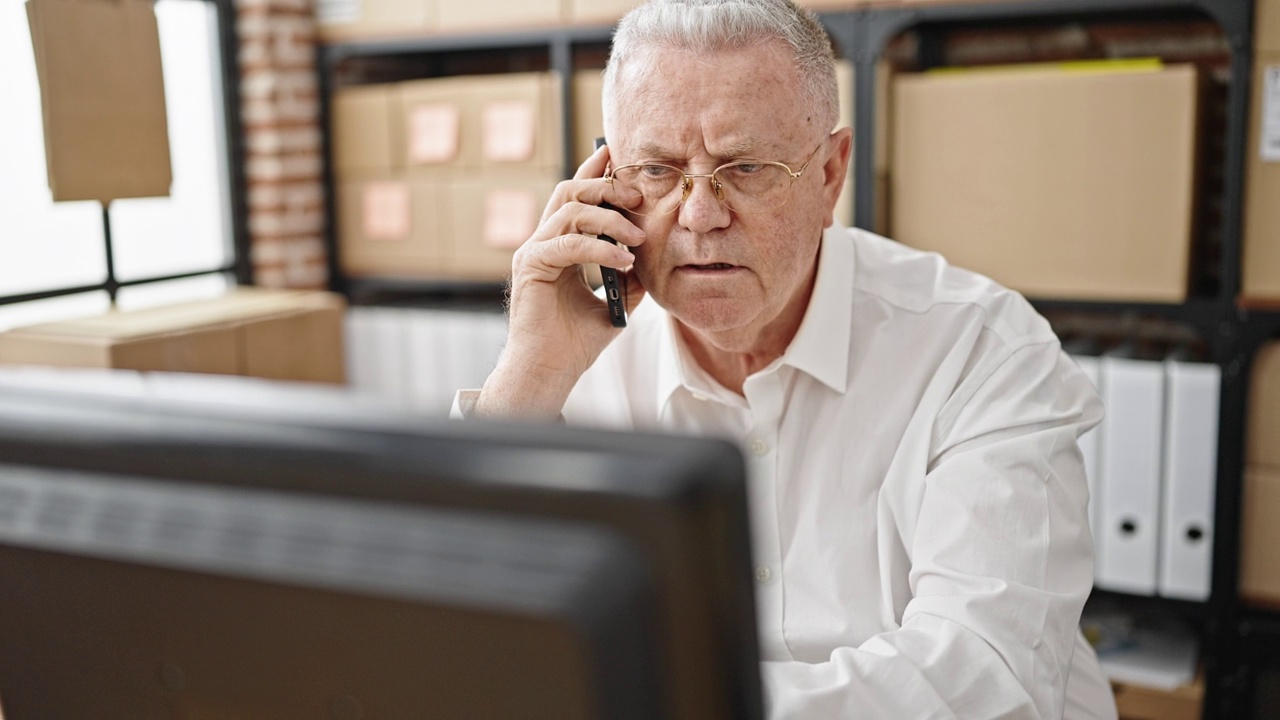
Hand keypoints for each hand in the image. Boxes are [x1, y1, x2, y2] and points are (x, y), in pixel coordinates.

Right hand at [473, 144, 647, 419]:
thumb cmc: (574, 343)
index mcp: (558, 245)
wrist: (550, 372)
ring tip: (637, 237)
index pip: (575, 197)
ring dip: (608, 219)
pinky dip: (598, 248)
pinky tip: (622, 260)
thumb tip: (653, 255)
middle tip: (638, 197)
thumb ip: (629, 276)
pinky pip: (566, 244)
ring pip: (568, 211)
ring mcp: (533, 253)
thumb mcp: (615, 303)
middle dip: (606, 187)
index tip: (618, 154)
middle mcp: (542, 243)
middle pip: (569, 191)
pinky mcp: (531, 268)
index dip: (595, 171)